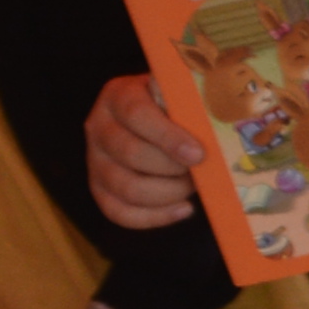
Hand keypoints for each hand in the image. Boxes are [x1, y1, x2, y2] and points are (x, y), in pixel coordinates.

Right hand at [86, 72, 202, 232]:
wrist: (149, 112)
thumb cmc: (171, 104)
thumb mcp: (177, 92)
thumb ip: (188, 102)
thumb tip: (214, 127)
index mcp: (118, 95)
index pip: (137, 115)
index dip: (168, 137)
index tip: (198, 154)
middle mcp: (98, 127)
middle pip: (131, 154)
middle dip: (172, 168)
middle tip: (200, 171)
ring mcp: (94, 160)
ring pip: (125, 188)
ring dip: (167, 193)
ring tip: (193, 187)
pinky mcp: (97, 188)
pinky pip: (119, 212)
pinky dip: (155, 217)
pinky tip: (184, 209)